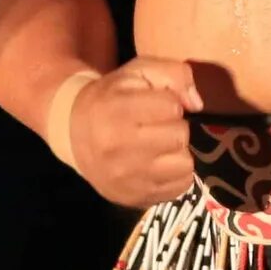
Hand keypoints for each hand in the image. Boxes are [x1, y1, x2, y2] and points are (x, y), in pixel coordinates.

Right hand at [65, 58, 202, 207]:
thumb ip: (174, 74)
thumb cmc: (111, 98)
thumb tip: (196, 104)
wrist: (74, 132)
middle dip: (174, 127)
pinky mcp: (134, 198)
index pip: (172, 107)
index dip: (169, 103)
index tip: (156, 105)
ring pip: (184, 164)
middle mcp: (118, 149)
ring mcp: (126, 178)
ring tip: (158, 145)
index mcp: (116, 112)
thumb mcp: (138, 72)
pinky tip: (157, 163)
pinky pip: (180, 186)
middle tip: (157, 126)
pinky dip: (175, 173)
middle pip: (180, 136)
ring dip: (177, 152)